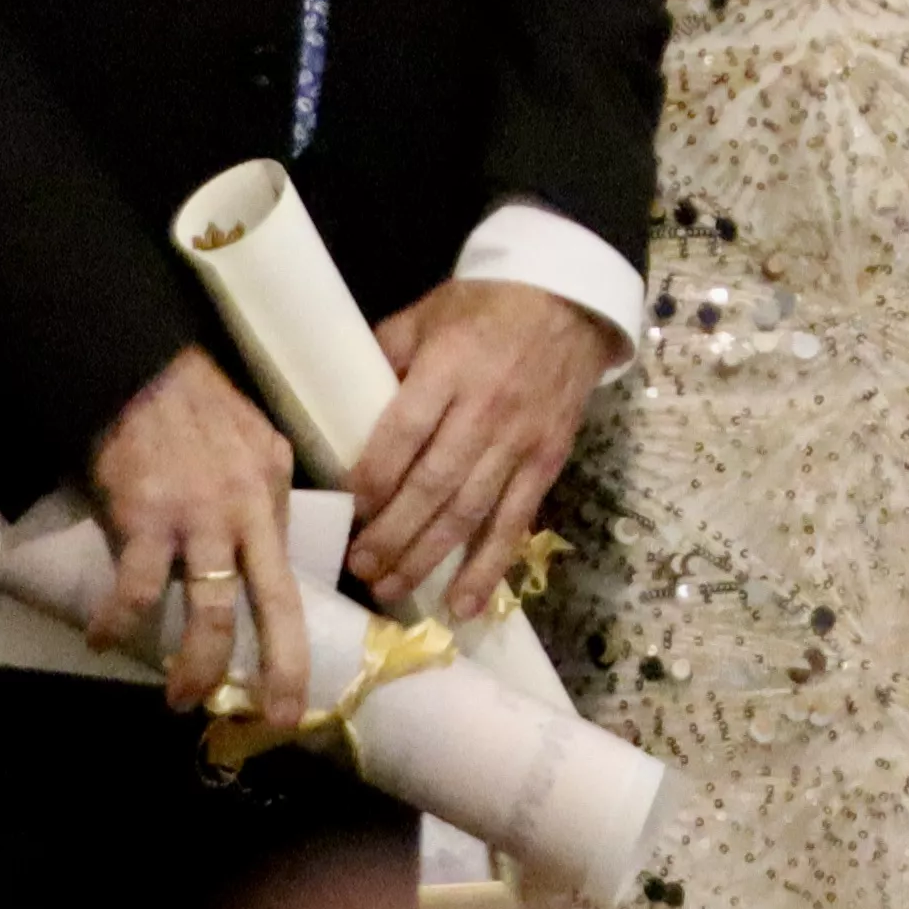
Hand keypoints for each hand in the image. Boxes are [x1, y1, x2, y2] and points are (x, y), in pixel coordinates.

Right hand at [90, 349, 305, 734]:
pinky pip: (134, 589)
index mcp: (272, 491)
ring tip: (181, 697)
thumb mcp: (254, 437)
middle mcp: (245, 510)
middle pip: (274, 605)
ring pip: (211, 612)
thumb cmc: (191, 402)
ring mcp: (197, 517)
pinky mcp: (145, 518)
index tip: (293, 676)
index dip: (294, 631)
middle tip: (278, 720)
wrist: (135, 365)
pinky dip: (117, 621)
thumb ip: (265, 489)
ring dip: (197, 666)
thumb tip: (268, 541)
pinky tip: (103, 638)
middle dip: (282, 670)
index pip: (290, 573)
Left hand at [345, 280, 608, 619]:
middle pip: (433, 486)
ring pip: (469, 513)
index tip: (346, 509)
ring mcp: (519, 444)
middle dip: (392, 534)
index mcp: (449, 370)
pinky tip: (463, 605)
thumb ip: (385, 353)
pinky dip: (489, 569)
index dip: (372, 478)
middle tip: (357, 565)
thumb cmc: (486, 306)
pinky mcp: (545, 466)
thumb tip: (339, 398)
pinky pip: (514, 525)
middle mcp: (485, 413)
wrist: (569, 303)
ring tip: (389, 588)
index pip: (403, 434)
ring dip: (427, 558)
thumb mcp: (426, 314)